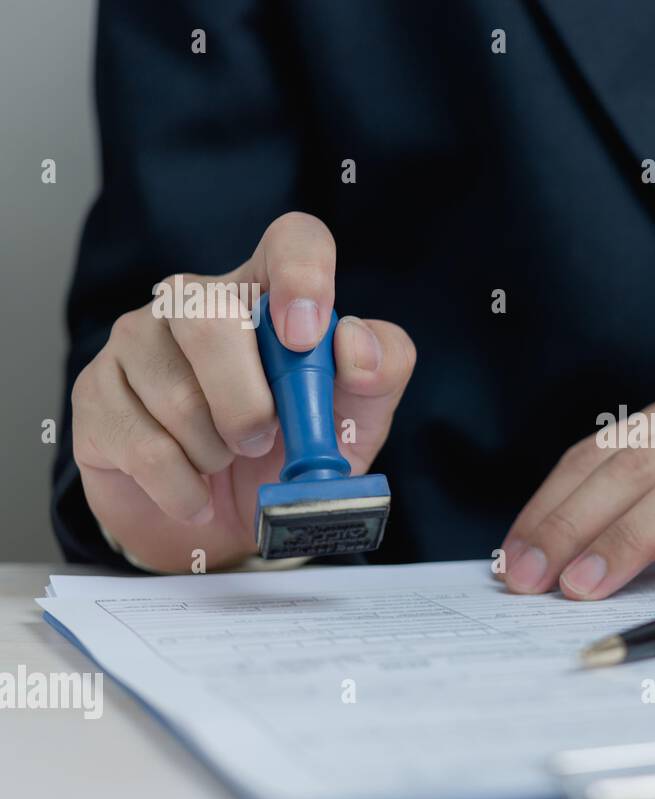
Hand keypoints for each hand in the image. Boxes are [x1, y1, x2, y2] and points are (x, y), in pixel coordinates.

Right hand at [71, 212, 416, 571]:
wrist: (228, 524)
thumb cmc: (293, 454)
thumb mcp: (356, 419)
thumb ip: (379, 372)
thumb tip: (355, 344)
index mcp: (271, 293)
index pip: (293, 240)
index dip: (302, 276)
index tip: (304, 337)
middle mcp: (197, 300)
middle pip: (210, 318)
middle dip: (248, 403)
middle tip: (264, 442)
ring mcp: (137, 340)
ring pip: (177, 395)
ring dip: (217, 453)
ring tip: (226, 460)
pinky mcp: (96, 393)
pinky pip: (144, 447)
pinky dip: (185, 489)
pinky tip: (195, 491)